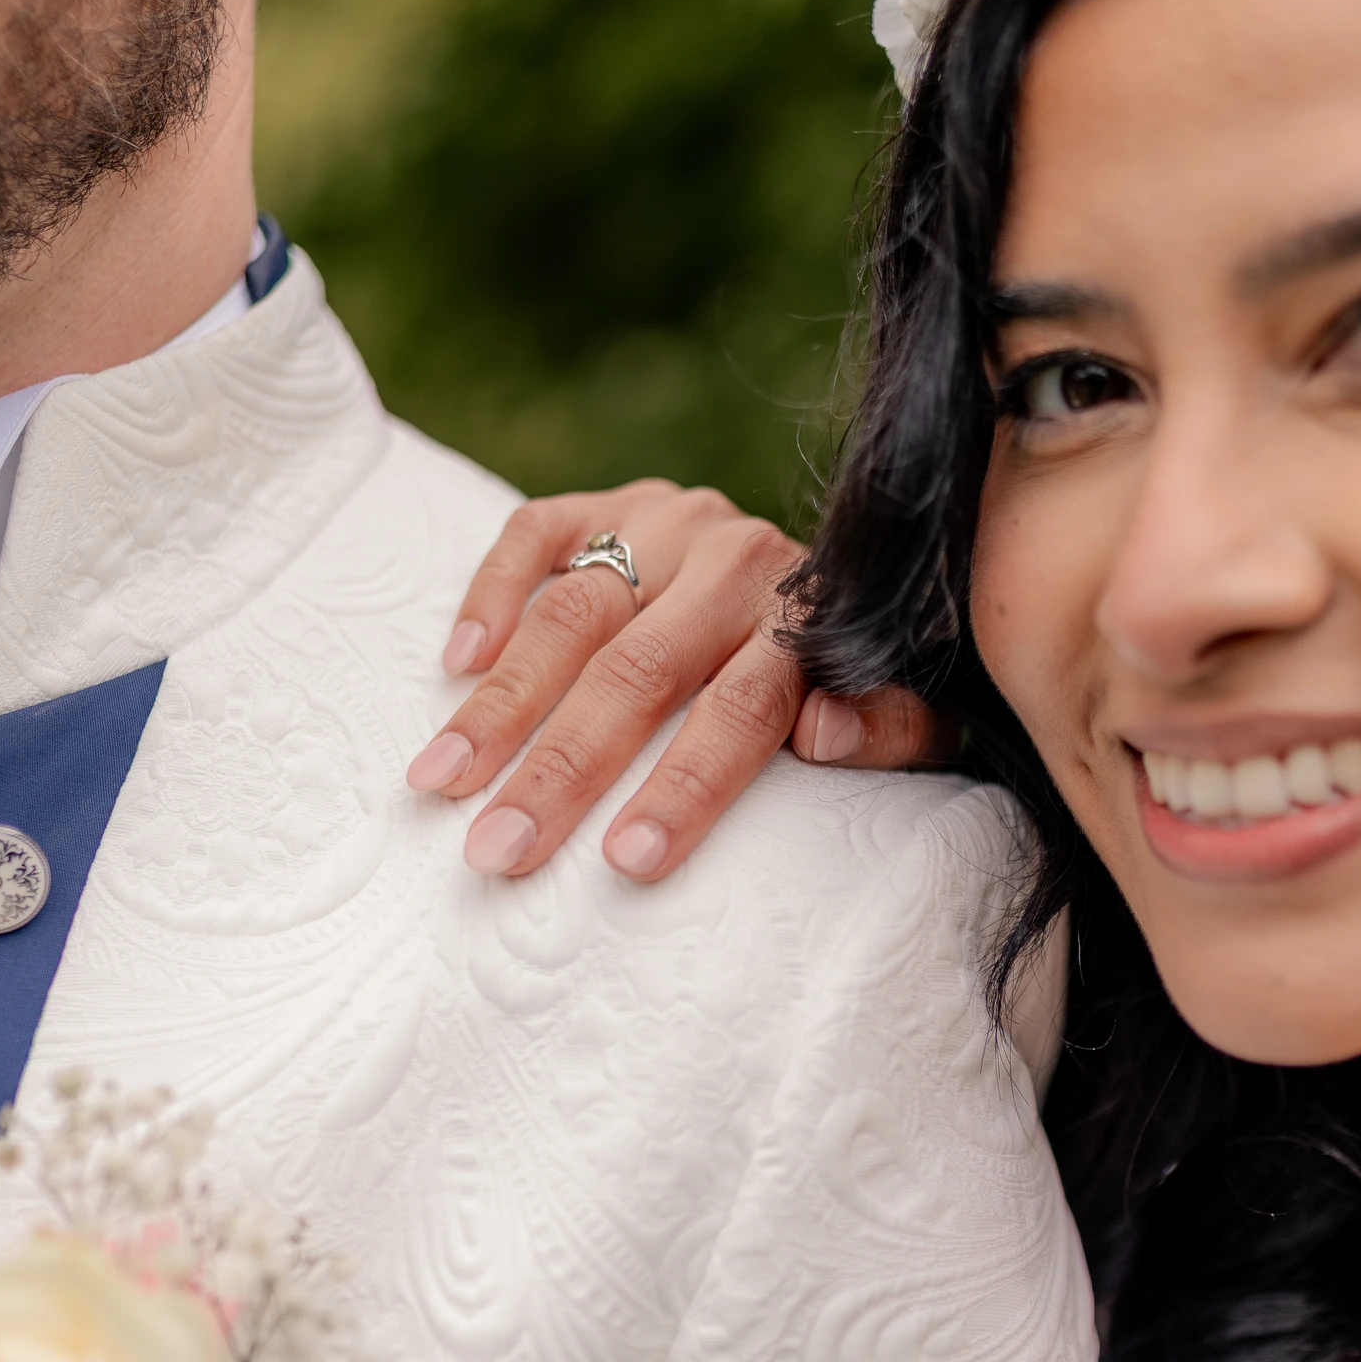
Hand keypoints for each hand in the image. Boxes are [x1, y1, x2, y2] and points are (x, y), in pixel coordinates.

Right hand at [403, 481, 943, 881]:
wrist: (858, 565)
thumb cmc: (862, 675)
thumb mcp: (922, 717)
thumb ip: (893, 729)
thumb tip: (822, 735)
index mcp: (810, 622)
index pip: (739, 713)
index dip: (684, 788)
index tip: (625, 862)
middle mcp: (739, 560)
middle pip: (637, 671)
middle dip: (559, 769)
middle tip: (496, 849)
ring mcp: (672, 522)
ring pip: (574, 611)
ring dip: (500, 703)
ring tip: (438, 780)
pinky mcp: (614, 499)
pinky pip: (539, 531)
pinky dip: (491, 593)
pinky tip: (454, 666)